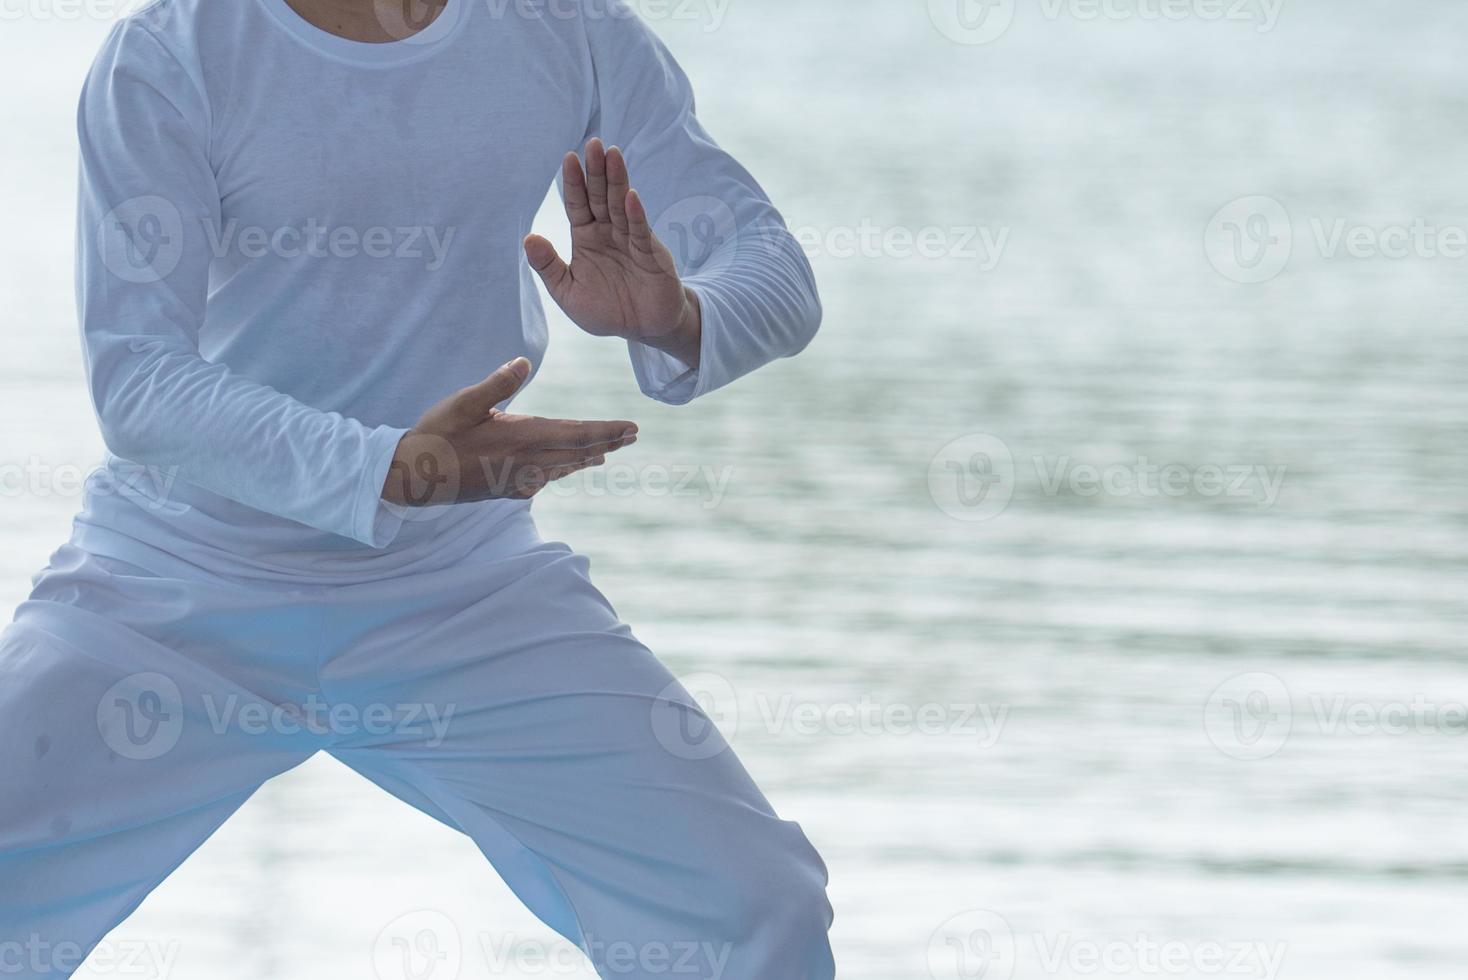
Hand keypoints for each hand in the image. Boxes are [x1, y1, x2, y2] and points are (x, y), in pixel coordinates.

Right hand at [382, 358, 636, 505]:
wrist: (413, 478)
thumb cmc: (437, 434)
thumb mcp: (462, 403)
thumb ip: (496, 384)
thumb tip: (522, 362)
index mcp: (522, 437)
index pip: (577, 434)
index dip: (607, 431)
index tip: (632, 427)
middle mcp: (528, 463)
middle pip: (578, 452)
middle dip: (608, 442)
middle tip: (633, 435)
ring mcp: (520, 480)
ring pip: (565, 467)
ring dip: (589, 457)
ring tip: (610, 451)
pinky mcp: (509, 490)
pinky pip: (546, 479)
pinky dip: (564, 469)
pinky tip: (570, 466)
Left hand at [524, 139, 701, 367]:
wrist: (644, 328)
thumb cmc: (606, 310)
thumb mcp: (568, 293)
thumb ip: (548, 267)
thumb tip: (528, 238)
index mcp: (586, 237)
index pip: (578, 204)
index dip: (573, 183)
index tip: (568, 158)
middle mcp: (608, 232)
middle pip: (600, 196)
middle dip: (596, 171)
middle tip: (593, 143)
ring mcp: (630, 239)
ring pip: (621, 205)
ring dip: (617, 181)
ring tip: (612, 154)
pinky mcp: (650, 253)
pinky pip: (640, 231)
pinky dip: (635, 214)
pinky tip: (631, 197)